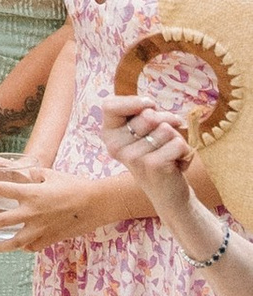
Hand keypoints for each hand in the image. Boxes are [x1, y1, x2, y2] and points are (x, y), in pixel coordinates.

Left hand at [0, 155, 106, 251]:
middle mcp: (33, 213)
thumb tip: (21, 174)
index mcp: (31, 194)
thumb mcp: (49, 174)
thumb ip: (31, 175)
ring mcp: (41, 229)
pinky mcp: (50, 240)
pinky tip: (15, 246)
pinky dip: (22, 247)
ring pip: (13, 241)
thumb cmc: (73, 185)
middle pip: (0, 221)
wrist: (96, 204)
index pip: (0, 190)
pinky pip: (31, 246)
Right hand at [99, 96, 208, 235]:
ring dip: (176, 139)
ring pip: (166, 128)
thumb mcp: (145, 132)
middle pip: (147, 114)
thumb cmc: (158, 155)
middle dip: (165, 120)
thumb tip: (153, 111)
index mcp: (110, 135)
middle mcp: (116, 146)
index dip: (133, 101)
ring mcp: (133, 157)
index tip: (150, 105)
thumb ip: (145, 115)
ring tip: (169, 154)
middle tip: (165, 138)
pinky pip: (179, 143)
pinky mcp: (152, 165)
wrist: (169, 195)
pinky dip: (185, 152)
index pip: (109, 105)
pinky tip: (176, 165)